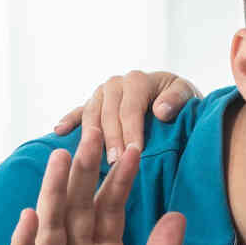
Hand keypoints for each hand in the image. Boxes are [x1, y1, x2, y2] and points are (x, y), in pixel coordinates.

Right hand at [8, 122, 186, 244]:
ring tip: (61, 160)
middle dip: (85, 172)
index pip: (111, 210)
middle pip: (78, 208)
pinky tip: (30, 218)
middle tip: (93, 132)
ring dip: (53, 194)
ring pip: (50, 228)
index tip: (134, 148)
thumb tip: (176, 215)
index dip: (120, 180)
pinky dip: (26, 244)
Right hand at [52, 71, 199, 153]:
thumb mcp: (187, 94)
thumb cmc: (182, 100)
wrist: (174, 96)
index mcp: (137, 80)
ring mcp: (102, 93)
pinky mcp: (94, 103)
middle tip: (114, 164)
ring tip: (90, 157)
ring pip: (92, 115)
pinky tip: (58, 131)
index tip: (134, 153)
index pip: (131, 109)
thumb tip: (161, 111)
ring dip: (90, 137)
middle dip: (112, 139)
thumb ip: (176, 100)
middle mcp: (116, 83)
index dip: (131, 131)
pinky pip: (79, 112)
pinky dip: (69, 120)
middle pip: (109, 114)